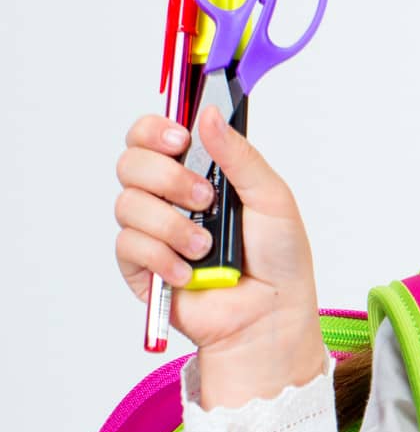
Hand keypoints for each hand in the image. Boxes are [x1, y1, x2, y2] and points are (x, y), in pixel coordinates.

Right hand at [114, 104, 324, 405]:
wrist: (270, 317)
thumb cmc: (279, 260)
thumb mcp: (273, 199)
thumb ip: (240, 156)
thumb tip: (208, 114)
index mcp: (199, 174)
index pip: (152, 136)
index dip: (154, 131)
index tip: (180, 140)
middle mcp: (170, 198)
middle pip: (130, 163)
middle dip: (167, 178)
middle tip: (206, 199)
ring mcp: (153, 232)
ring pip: (127, 204)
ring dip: (173, 225)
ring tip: (207, 247)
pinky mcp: (140, 268)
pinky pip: (128, 246)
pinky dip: (162, 257)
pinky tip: (189, 273)